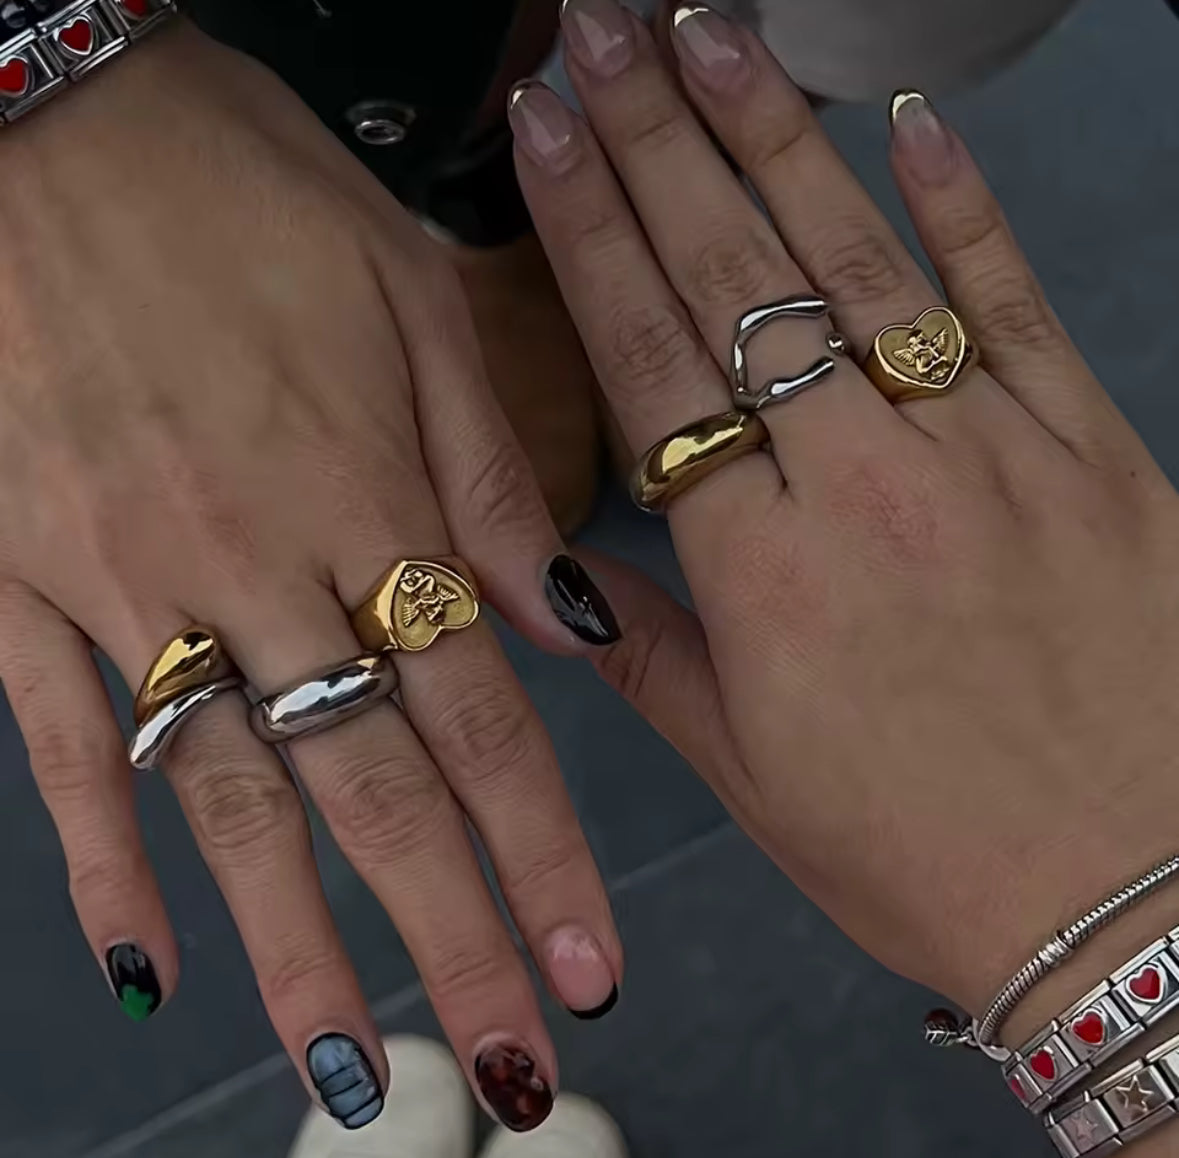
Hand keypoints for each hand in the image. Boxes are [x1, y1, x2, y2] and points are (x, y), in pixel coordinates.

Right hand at [0, 22, 621, 1128]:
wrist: (50, 109)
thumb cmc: (244, 190)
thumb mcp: (407, 293)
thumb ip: (485, 468)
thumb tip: (559, 618)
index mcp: (368, 497)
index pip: (480, 720)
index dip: (541, 853)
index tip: (590, 969)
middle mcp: (257, 566)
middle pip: (373, 792)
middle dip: (449, 941)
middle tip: (516, 1066)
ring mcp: (126, 584)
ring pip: (229, 802)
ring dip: (295, 951)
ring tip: (357, 1075)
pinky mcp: (15, 577)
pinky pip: (65, 746)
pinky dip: (102, 865)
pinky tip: (146, 972)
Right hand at [512, 0, 1178, 1043]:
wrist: (1131, 905)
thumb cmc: (922, 855)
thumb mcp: (752, 779)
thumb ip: (651, 658)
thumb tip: (565, 576)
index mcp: (764, 569)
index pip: (652, 361)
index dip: (592, 234)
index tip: (547, 132)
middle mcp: (865, 481)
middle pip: (740, 281)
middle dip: (660, 140)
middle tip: (607, 30)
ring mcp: (987, 450)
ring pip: (862, 262)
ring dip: (779, 136)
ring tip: (713, 33)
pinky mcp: (1093, 447)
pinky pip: (1015, 303)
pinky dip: (966, 204)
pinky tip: (913, 117)